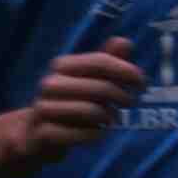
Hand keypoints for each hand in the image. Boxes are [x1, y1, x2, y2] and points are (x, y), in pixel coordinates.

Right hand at [23, 34, 145, 163]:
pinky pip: (81, 134)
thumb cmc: (70, 102)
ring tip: (112, 119)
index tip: (142, 82)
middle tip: (130, 103)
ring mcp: (44, 109)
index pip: (101, 62)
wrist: (35, 134)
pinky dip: (96, 135)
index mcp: (62, 66)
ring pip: (91, 111)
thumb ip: (106, 61)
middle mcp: (50, 84)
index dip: (127, 71)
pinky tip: (98, 133)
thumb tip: (125, 42)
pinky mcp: (44, 133)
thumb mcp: (87, 80)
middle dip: (123, 96)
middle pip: (101, 87)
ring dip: (109, 117)